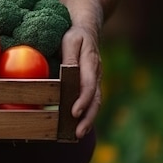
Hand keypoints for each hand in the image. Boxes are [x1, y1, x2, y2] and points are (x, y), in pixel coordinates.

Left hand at [60, 24, 102, 138]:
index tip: (74, 112)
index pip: (88, 85)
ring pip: (95, 103)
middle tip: (78, 132)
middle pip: (95, 99)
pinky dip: (87, 113)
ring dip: (88, 119)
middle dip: (87, 117)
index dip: (82, 100)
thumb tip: (67, 74)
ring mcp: (96, 79)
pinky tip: (79, 125)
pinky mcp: (92, 83)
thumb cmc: (75, 34)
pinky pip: (92, 101)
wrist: (88, 28)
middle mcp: (96, 74)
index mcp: (91, 63)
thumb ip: (70, 58)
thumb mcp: (70, 41)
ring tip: (78, 134)